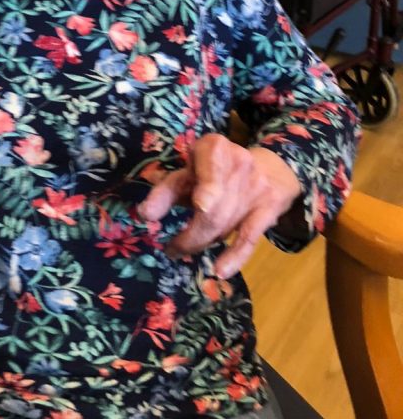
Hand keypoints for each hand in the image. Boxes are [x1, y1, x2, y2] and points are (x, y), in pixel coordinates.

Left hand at [139, 133, 301, 278]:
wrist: (272, 169)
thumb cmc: (220, 168)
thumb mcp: (193, 167)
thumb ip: (170, 187)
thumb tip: (146, 212)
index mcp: (212, 147)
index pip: (195, 170)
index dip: (175, 192)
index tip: (163, 211)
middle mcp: (236, 163)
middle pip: (208, 208)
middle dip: (188, 235)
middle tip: (171, 249)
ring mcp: (255, 187)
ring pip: (223, 225)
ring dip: (200, 243)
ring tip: (182, 251)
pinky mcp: (269, 209)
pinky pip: (249, 238)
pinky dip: (233, 256)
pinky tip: (219, 270)